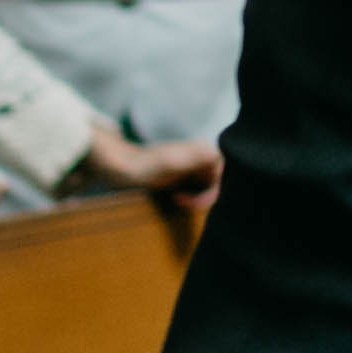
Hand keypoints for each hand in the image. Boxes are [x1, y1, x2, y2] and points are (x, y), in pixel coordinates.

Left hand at [76, 131, 224, 200]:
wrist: (122, 167)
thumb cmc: (145, 166)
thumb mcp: (171, 163)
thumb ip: (196, 158)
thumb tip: (218, 156)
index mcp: (206, 151)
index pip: (229, 177)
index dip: (216, 192)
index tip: (196, 201)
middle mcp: (205, 156)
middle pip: (223, 184)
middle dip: (207, 197)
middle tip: (183, 201)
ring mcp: (197, 165)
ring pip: (213, 189)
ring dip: (199, 200)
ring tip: (179, 200)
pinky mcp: (188, 175)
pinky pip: (202, 190)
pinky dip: (193, 199)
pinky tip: (178, 198)